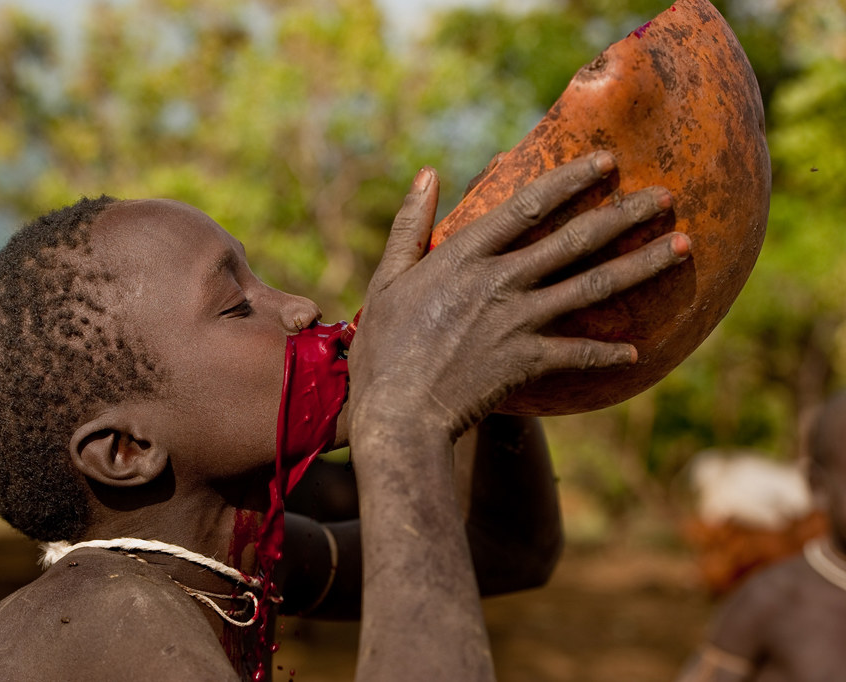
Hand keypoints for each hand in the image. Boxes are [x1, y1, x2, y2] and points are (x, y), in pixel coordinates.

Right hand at [347, 151, 689, 440]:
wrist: (397, 414)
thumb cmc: (383, 347)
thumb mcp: (388, 278)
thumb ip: (410, 224)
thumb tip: (428, 173)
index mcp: (465, 255)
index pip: (528, 205)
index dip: (571, 179)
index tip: (608, 161)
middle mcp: (501, 281)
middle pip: (575, 240)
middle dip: (624, 215)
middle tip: (666, 196)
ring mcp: (518, 321)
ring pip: (592, 287)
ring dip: (641, 265)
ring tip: (681, 246)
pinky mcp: (528, 361)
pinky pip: (579, 353)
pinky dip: (608, 354)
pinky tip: (636, 352)